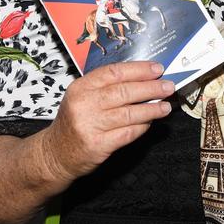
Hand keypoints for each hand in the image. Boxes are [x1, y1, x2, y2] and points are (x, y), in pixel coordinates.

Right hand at [41, 61, 171, 183]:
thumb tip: (143, 78)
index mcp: (81, 87)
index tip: (157, 69)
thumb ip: (107, 87)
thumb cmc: (74, 122)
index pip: (114, 72)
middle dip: (151, 88)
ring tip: (165, 106)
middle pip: (124, 91)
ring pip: (129, 113)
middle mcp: (84, 104)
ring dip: (151, 109)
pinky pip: (127, 133)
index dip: (139, 69)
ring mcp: (90, 125)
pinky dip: (142, 127)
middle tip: (167, 86)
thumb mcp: (82, 97)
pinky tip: (150, 123)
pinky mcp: (98, 145)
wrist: (55, 154)